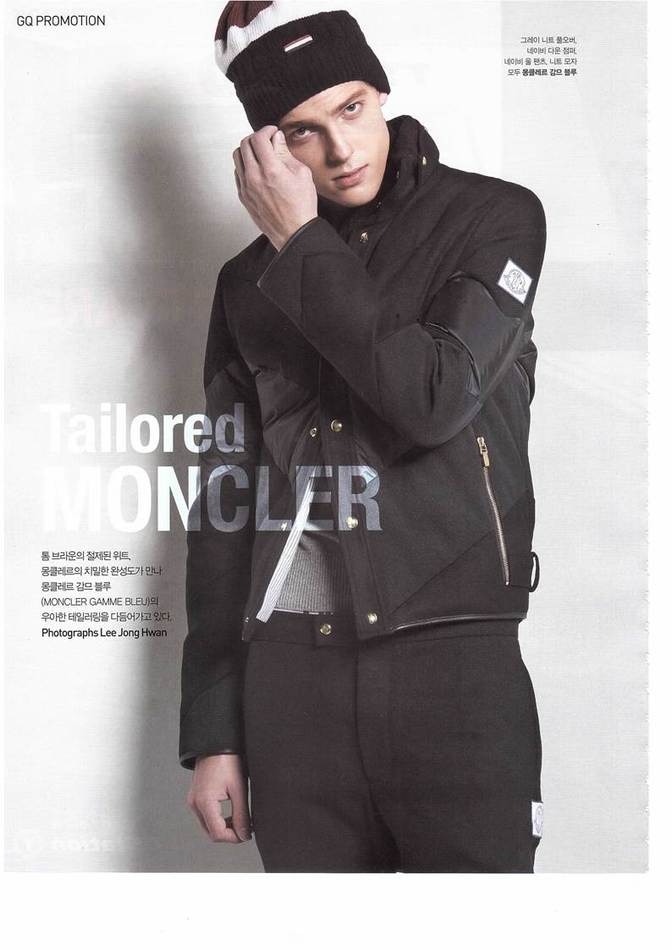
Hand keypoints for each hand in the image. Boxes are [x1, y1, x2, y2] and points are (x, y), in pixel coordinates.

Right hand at [187, 753, 251, 842]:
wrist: (216, 743)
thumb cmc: (228, 761)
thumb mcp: (239, 789)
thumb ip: (242, 815)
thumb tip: (245, 835)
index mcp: (204, 802)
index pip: (217, 834)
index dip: (234, 838)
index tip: (248, 834)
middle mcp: (195, 803)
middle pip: (211, 833)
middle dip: (230, 834)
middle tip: (247, 828)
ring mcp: (193, 800)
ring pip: (208, 826)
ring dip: (224, 828)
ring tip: (241, 820)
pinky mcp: (195, 797)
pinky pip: (206, 816)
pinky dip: (218, 819)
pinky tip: (231, 814)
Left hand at [233, 125, 317, 250]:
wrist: (293, 232)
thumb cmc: (301, 207)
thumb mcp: (302, 174)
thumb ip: (286, 153)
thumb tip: (276, 139)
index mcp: (271, 170)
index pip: (259, 138)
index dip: (266, 130)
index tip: (273, 132)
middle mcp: (254, 178)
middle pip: (244, 144)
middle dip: (256, 137)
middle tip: (267, 140)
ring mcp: (246, 188)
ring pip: (237, 157)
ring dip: (248, 150)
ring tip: (261, 154)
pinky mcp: (243, 197)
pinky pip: (238, 173)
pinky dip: (245, 165)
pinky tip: (257, 169)